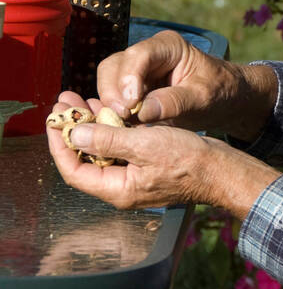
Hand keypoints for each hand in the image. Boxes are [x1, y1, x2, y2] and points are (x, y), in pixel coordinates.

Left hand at [46, 90, 280, 216]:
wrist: (220, 169)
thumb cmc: (188, 160)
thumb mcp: (145, 145)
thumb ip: (108, 139)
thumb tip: (75, 134)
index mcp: (117, 189)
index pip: (73, 170)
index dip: (60, 144)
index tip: (55, 119)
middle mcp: (120, 187)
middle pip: (84, 159)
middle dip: (73, 130)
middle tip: (65, 102)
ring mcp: (132, 177)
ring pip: (100, 151)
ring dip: (90, 125)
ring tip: (81, 99)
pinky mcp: (143, 167)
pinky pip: (117, 148)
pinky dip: (109, 128)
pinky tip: (107, 109)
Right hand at [95, 30, 277, 138]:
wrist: (224, 99)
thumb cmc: (219, 92)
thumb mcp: (203, 98)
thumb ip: (175, 102)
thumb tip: (143, 111)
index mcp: (168, 46)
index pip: (139, 55)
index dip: (129, 78)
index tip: (130, 105)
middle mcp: (147, 53)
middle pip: (114, 66)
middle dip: (113, 92)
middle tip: (121, 118)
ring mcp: (136, 70)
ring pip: (108, 81)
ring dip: (110, 104)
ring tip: (122, 125)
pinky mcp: (131, 89)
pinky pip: (112, 97)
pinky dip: (112, 111)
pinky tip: (120, 127)